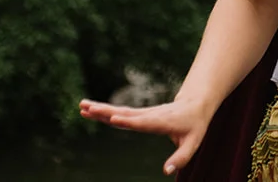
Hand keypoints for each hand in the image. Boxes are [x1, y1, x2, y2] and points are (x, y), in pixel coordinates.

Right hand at [78, 95, 212, 175]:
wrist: (195, 105)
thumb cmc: (194, 126)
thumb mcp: (193, 143)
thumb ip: (181, 158)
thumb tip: (166, 172)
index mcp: (161, 121)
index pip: (142, 122)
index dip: (129, 121)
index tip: (114, 118)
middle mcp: (148, 115)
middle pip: (124, 113)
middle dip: (106, 111)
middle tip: (88, 108)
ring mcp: (142, 113)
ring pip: (118, 111)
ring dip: (100, 110)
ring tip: (82, 106)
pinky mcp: (138, 114)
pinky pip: (119, 113)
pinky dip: (104, 112)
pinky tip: (90, 110)